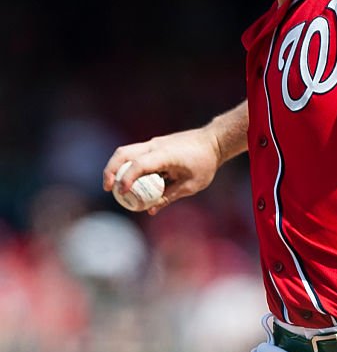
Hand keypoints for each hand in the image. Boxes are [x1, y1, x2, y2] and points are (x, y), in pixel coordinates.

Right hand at [102, 126, 222, 214]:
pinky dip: (128, 166)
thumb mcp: (192, 185)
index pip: (139, 165)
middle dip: (110, 170)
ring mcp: (154, 143)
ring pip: (126, 151)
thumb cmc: (205, 163)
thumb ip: (170, 196)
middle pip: (123, 153)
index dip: (127, 179)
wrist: (214, 140)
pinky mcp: (155, 145)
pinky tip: (131, 182)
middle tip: (108, 189)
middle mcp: (155, 146)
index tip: (122, 193)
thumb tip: (151, 210)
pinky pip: (136, 154)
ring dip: (116, 167)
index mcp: (165, 154)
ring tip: (114, 187)